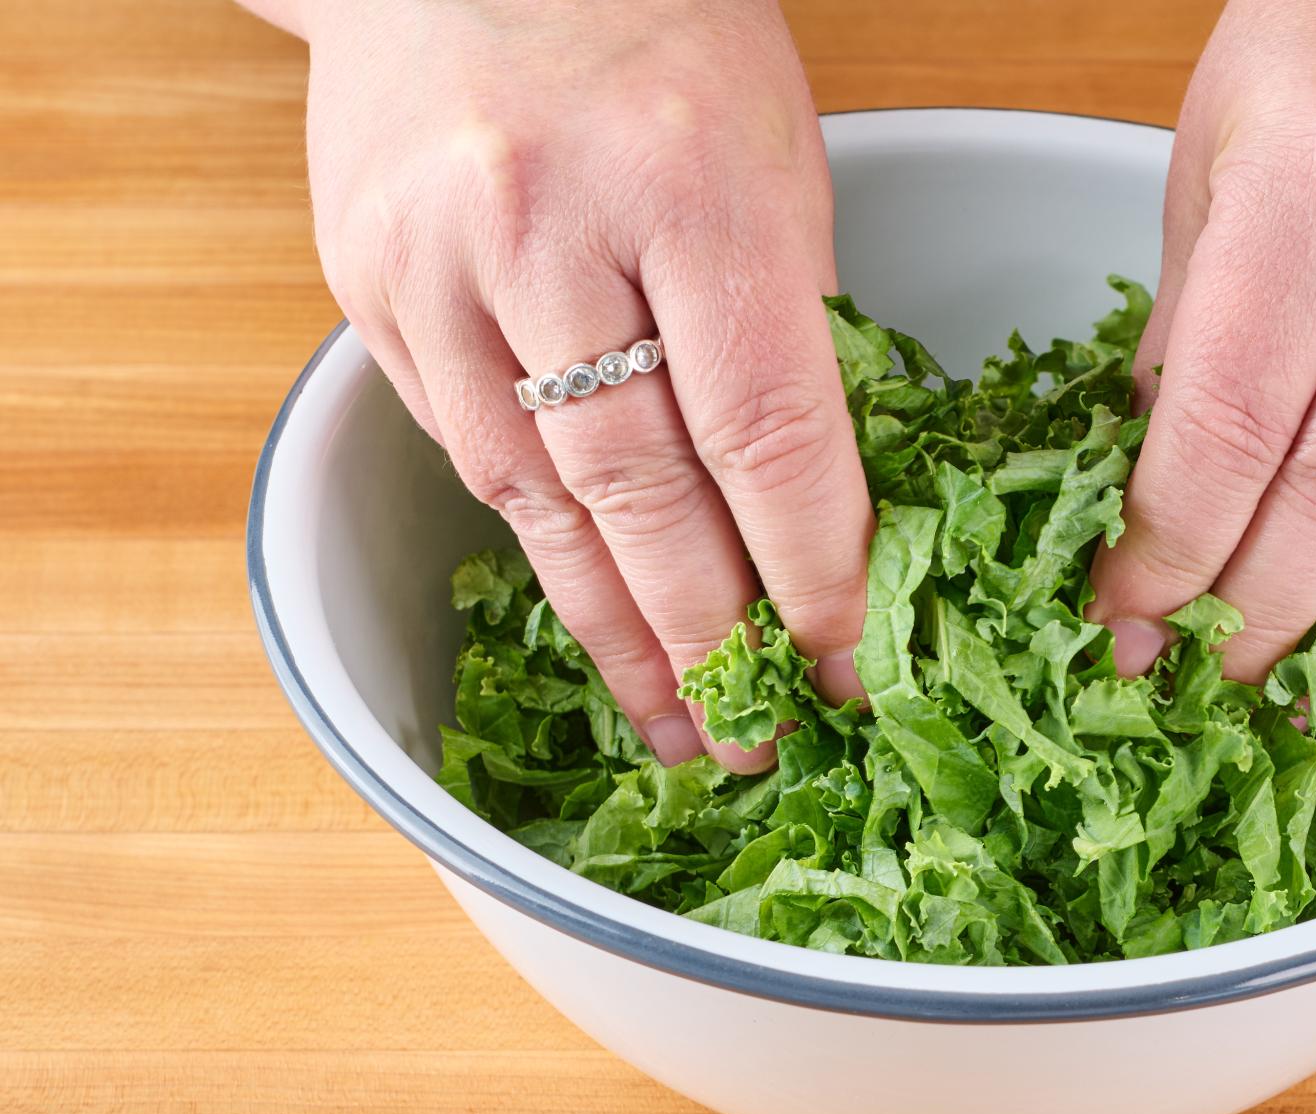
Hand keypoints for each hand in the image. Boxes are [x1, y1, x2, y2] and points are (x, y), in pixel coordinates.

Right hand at [277, 0, 868, 771]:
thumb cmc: (657, 34)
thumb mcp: (775, 157)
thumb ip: (787, 326)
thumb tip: (816, 511)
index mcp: (690, 184)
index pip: (767, 432)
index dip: (810, 570)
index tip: (844, 660)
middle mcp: (549, 229)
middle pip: (642, 490)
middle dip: (710, 637)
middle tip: (758, 738)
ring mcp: (438, 261)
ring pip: (537, 498)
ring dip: (614, 630)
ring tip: (672, 723)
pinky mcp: (367, 287)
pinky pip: (469, 452)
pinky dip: (541, 547)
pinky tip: (590, 613)